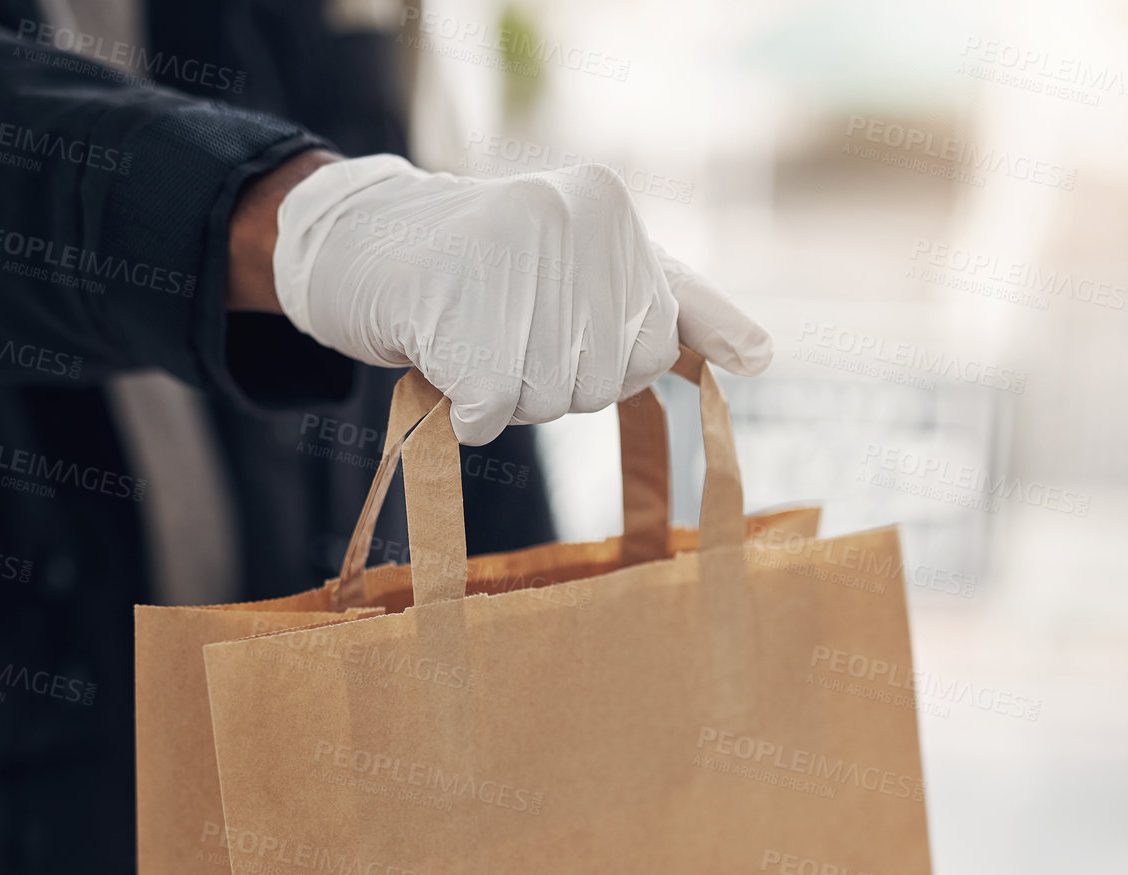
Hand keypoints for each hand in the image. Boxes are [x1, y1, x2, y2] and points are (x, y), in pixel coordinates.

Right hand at [263, 154, 770, 445]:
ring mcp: (514, 261)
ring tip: (474, 335)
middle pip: (605, 380)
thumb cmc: (485, 270)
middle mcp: (571, 221)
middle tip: (508, 332)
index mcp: (610, 209)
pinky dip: (467, 410)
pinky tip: (445, 360)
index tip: (652, 338)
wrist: (362, 248)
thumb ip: (672, 306)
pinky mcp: (460, 310)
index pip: (658, 335)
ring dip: (507, 397)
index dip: (621, 359)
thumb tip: (765, 357)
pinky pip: (493, 412)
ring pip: (549, 401)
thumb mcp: (587, 267)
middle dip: (557, 382)